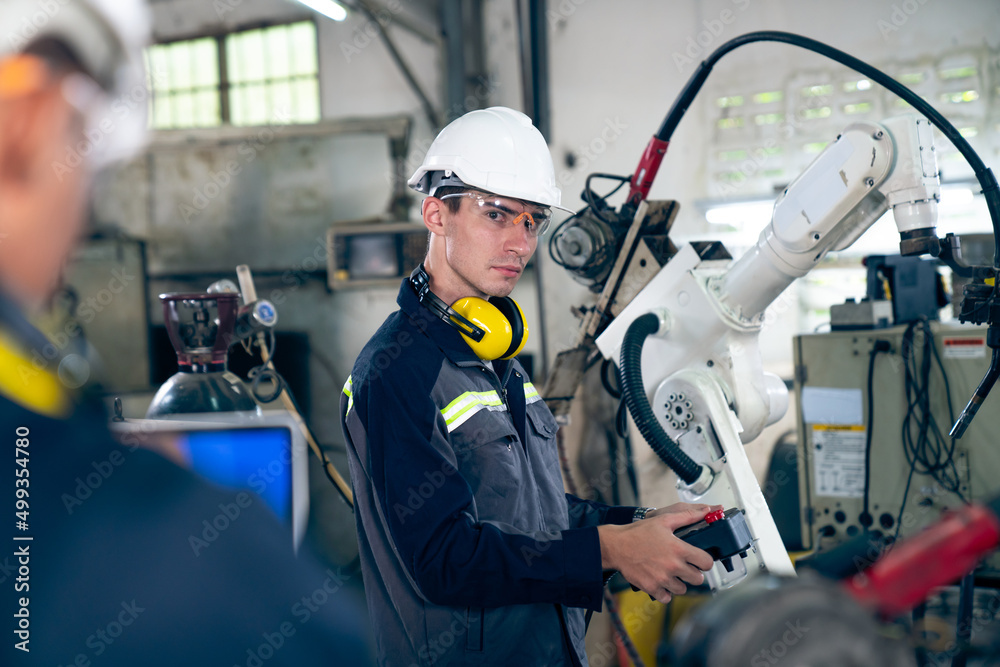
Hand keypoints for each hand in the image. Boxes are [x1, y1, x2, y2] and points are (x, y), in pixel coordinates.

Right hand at [597, 503, 718, 603]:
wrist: (616, 546)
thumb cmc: (638, 533)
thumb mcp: (664, 520)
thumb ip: (687, 516)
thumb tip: (706, 510)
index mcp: (679, 549)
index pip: (707, 563)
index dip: (705, 561)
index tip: (699, 560)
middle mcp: (673, 566)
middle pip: (698, 579)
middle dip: (693, 573)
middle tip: (685, 567)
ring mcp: (662, 579)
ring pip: (683, 589)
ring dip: (679, 583)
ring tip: (671, 574)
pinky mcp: (652, 588)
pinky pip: (667, 598)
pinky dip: (665, 592)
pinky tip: (661, 582)